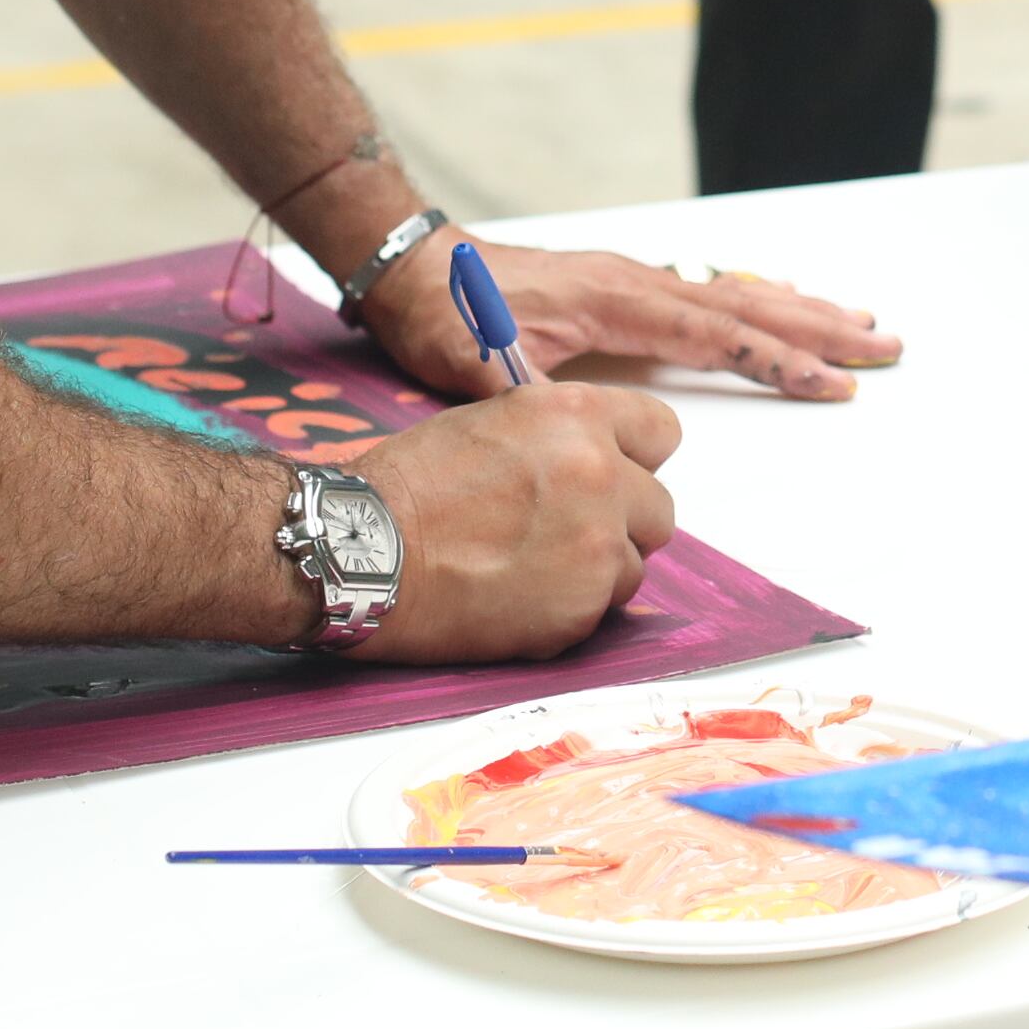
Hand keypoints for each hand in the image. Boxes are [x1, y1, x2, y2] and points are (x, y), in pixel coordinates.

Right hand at [340, 384, 682, 661]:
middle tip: (561, 529)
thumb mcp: (497, 421)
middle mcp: (602, 474)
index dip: (634, 455)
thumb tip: (603, 456)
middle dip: (620, 520)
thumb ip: (564, 436)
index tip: (613, 472)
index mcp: (579, 416)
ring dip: (595, 570)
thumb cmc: (412, 485)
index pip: (663, 432)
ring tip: (527, 566)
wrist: (365, 553)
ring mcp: (598, 546)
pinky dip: (567, 610)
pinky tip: (514, 596)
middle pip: (658, 508)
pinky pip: (600, 611)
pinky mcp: (581, 609)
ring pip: (634, 565)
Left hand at [361, 231, 897, 402]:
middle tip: (887, 343)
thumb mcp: (480, 369)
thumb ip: (537, 398)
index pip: (718, 335)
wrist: (410, 264)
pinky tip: (781, 298)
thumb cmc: (444, 318)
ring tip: (858, 320)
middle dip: (820, 329)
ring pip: (733, 293)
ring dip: (798, 309)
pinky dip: (756, 296)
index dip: (778, 362)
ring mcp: (632, 277)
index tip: (834, 383)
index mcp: (618, 301)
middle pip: (747, 305)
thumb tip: (580, 435)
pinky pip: (708, 288)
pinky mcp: (621, 283)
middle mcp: (637, 280)